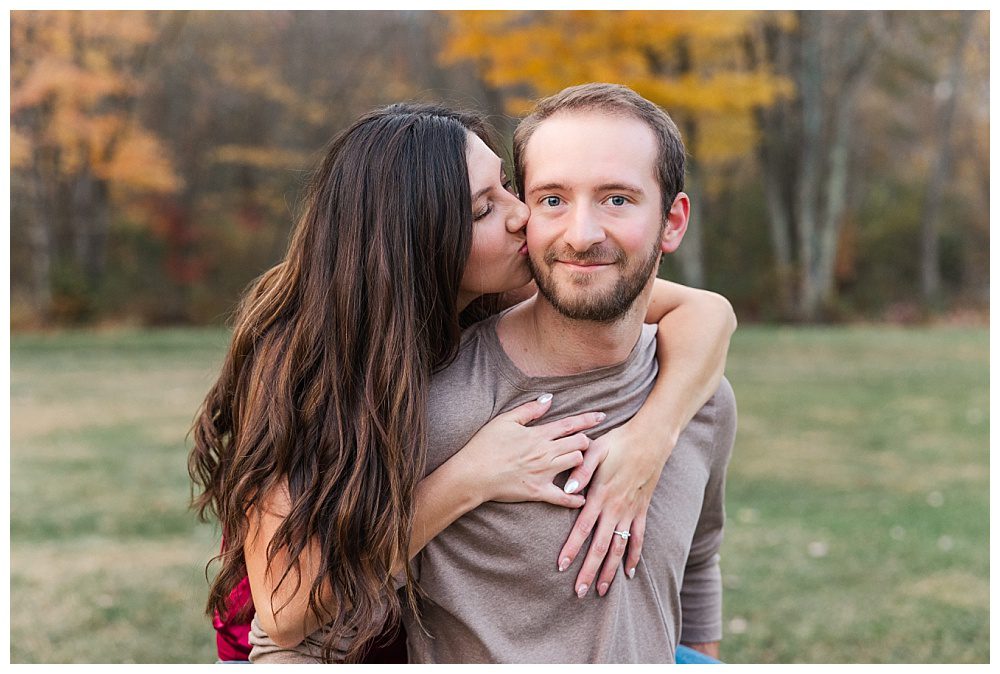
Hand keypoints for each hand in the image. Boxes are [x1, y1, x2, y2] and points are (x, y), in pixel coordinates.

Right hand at [462, 393, 605, 508]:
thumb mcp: (505, 420)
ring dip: (581, 461)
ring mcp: (544, 473)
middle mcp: (546, 453)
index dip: (588, 419)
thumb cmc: (485, 445)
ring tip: (581, 461)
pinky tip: (581, 497)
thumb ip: (529, 410)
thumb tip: (549, 399)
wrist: (473, 474)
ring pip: (576, 464)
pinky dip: (575, 498)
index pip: (570, 424)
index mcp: (538, 435)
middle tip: (587, 441)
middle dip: (587, 440)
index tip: (602, 417)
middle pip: (580, 443)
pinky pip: (563, 497)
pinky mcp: (538, 492)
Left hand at [556, 422, 674, 596]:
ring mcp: (630, 512)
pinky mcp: (641, 510)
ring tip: (601, 590)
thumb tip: (566, 491)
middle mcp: (615, 509)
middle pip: (600, 547)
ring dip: (610, 571)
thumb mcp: (595, 450)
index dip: (572, 548)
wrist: (650, 439)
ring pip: (619, 548)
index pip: (582, 528)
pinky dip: (634, 556)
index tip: (561, 567)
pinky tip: (629, 572)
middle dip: (588, 571)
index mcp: (600, 495)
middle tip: (578, 592)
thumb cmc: (617, 442)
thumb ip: (580, 470)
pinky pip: (638, 538)